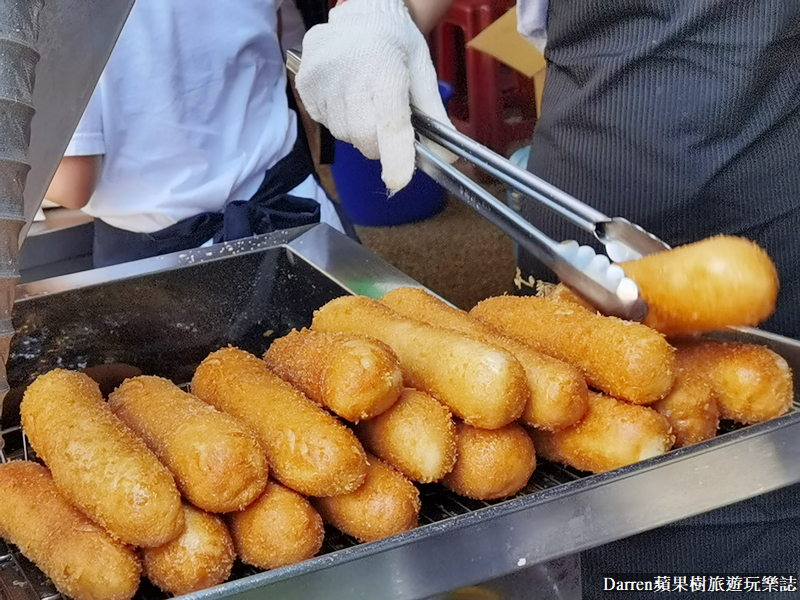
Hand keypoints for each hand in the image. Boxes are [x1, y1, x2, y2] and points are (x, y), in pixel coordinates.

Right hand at [296, 0, 453, 192]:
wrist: (361, 11)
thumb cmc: (396, 41)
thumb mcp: (422, 72)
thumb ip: (434, 116)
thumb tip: (449, 157)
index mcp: (385, 73)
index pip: (390, 125)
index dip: (396, 158)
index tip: (399, 180)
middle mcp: (349, 78)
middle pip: (364, 140)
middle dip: (379, 142)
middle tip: (385, 119)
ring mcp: (322, 82)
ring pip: (344, 135)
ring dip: (358, 129)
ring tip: (364, 99)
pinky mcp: (305, 86)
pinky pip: (325, 123)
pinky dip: (339, 118)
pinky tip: (346, 94)